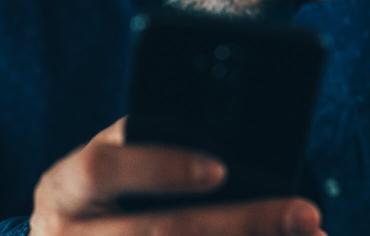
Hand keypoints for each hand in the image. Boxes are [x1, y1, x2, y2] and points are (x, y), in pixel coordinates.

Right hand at [29, 118, 324, 235]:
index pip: (103, 170)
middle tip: (305, 215)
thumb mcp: (111, 158)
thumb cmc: (105, 190)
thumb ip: (149, 143)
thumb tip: (231, 146)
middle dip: (241, 224)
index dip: (160, 168)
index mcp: (64, 188)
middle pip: (159, 234)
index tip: (219, 170)